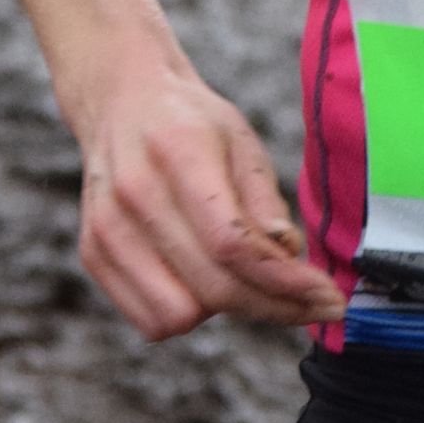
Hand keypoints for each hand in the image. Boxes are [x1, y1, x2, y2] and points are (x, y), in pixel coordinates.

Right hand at [75, 43, 344, 341]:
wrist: (121, 101)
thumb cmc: (191, 122)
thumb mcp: (241, 140)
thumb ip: (264, 200)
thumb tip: (287, 256)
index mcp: (178, 152)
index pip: (233, 244)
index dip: (287, 282)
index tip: (331, 298)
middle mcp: (133, 194)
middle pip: (213, 287)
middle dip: (275, 306)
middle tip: (314, 305)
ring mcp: (106, 228)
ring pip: (180, 315)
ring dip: (226, 309)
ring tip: (244, 276)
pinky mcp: (93, 254)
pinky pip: (150, 321)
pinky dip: (189, 313)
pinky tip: (208, 281)